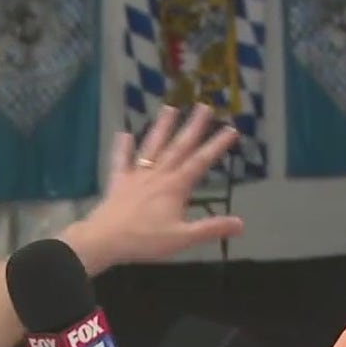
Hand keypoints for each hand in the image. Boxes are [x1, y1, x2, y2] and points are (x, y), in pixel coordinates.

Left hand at [64, 104, 244, 273]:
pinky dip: (122, 147)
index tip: (231, 128)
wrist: (104, 240)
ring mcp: (136, 176)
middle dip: (193, 126)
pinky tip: (123, 133)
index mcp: (175, 187)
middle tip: (204, 106)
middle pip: (179, 146)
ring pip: (152, 146)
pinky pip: (121, 161)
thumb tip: (241, 224)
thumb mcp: (182, 238)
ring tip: (169, 107)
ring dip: (162, 127)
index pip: (201, 162)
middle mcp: (158, 175)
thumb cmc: (145, 240)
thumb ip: (211, 229)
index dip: (217, 145)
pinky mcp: (118, 182)